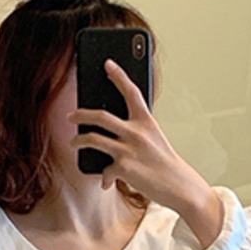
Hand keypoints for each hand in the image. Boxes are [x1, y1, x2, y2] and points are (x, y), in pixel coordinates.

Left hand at [70, 59, 222, 246]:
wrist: (179, 186)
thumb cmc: (165, 163)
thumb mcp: (154, 139)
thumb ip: (136, 131)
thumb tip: (111, 133)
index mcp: (146, 120)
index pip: (131, 91)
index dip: (119, 75)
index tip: (107, 64)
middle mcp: (136, 132)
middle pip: (101, 116)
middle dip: (81, 114)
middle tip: (71, 115)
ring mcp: (128, 150)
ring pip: (93, 139)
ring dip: (79, 141)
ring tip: (74, 143)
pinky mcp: (124, 168)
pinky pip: (105, 170)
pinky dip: (105, 177)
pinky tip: (106, 181)